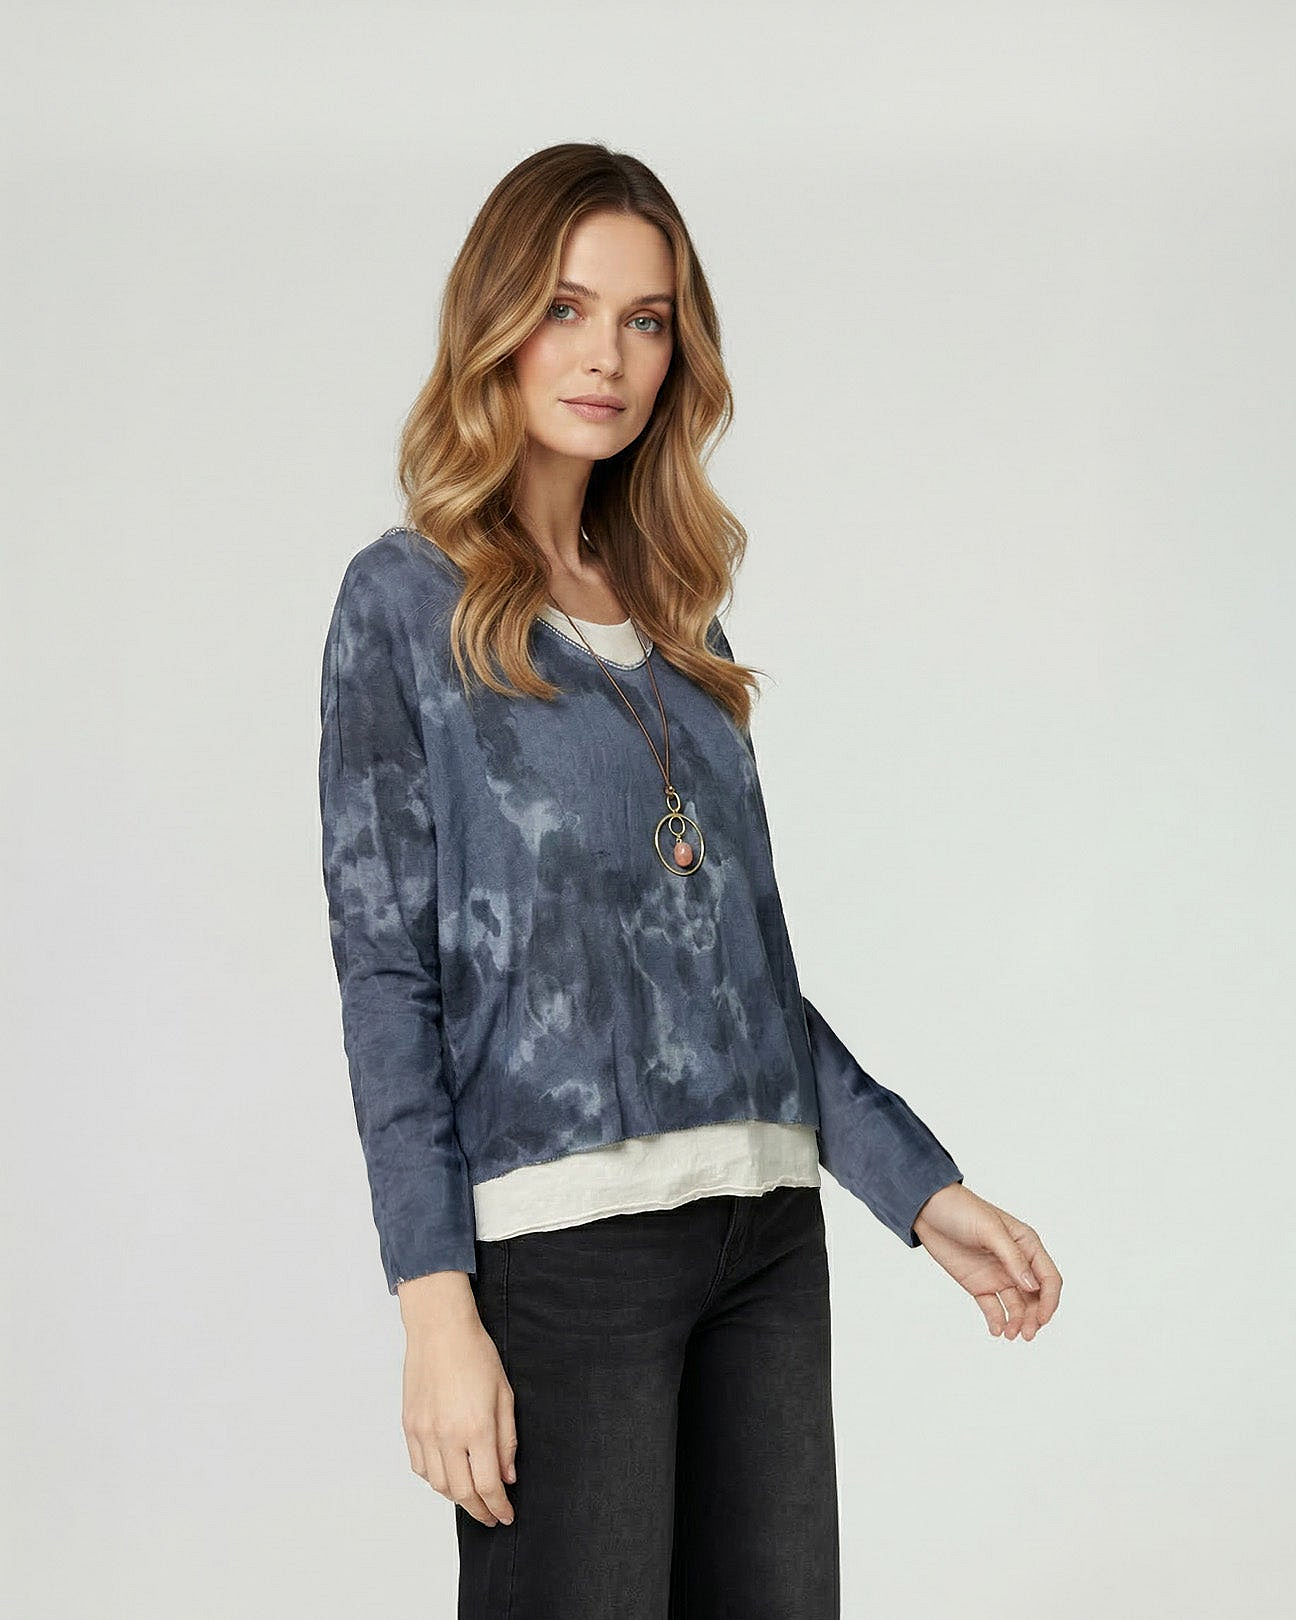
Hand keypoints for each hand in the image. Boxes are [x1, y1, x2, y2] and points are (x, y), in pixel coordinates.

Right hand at [400, 1300, 517, 1526]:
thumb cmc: (476, 1355)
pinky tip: (448, 1475)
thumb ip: (507, 1440)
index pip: (488, 1485)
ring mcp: (425, 1432)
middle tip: (491, 1515)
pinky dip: (435, 1479)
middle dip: (479, 1510)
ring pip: (438, 1485)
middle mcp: (448, 1435)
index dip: (498, 1507)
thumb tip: (507, 1477)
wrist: (440, 1330)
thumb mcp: (504, 1395)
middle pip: (462, 1493)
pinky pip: (420, 1467)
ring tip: (472, 1496)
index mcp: (477, 1427)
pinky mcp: (409, 1426)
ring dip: (457, 1498)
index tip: (505, 1515)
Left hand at [912, 1183, 1060, 1340]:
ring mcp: (997, 1275)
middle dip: (1034, 1317)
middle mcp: (1016, 1263)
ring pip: (1016, 1306)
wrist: (927, 1209)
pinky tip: (996, 1330)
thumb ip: (1012, 1258)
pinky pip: (993, 1307)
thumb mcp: (990, 1230)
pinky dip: (997, 1320)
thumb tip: (1032, 1286)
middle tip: (1026, 1334)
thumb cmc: (962, 1209)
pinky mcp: (978, 1284)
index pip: (1048, 1278)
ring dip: (1017, 1322)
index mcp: (1026, 1245)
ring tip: (1009, 1334)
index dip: (1049, 1300)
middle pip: (1035, 1297)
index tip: (1041, 1318)